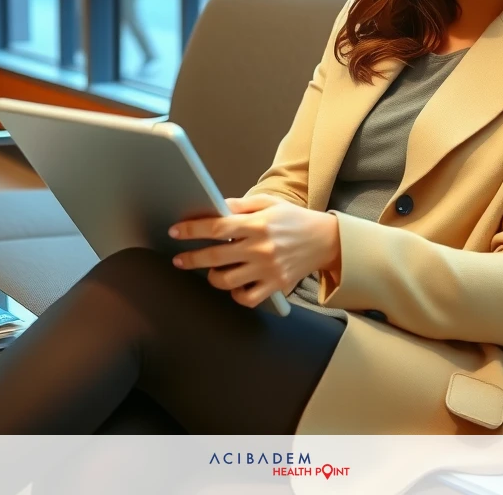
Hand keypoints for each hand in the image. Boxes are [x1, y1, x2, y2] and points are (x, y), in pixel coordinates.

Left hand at [169, 194, 341, 307]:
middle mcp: (261, 248)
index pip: (217, 228)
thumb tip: (215, 207)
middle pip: (215, 257)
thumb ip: (241, 205)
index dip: (192, 230)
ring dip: (212, 277)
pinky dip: (236, 294)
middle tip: (179, 259)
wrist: (326, 240)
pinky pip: (248, 298)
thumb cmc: (294, 220)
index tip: (176, 232)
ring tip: (211, 271)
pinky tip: (233, 286)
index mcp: (258, 224)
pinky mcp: (276, 285)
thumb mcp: (269, 203)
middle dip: (191, 259)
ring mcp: (268, 269)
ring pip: (227, 281)